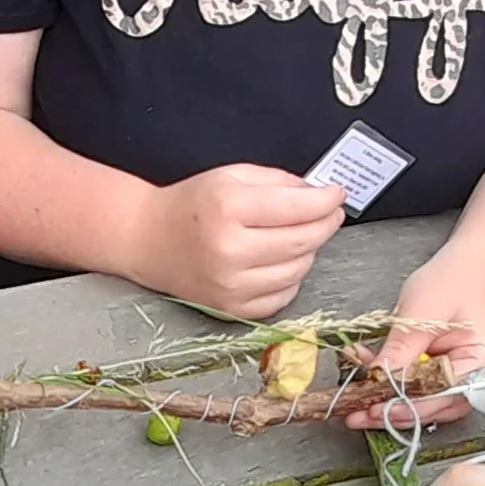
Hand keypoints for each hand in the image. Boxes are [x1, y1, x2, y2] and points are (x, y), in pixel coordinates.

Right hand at [119, 164, 347, 319]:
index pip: (298, 207)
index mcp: (228, 209)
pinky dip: (290, 278)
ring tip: (296, 236)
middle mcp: (229, 251)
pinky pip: (283, 296)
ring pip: (299, 270)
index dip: (327, 200)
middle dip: (325, 223)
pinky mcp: (232, 309)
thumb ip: (279, 182)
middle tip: (329, 213)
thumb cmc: (189, 206)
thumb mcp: (231, 176)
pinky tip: (279, 262)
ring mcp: (231, 286)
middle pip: (304, 241)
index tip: (337, 194)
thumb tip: (320, 195)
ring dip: (307, 251)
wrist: (147, 240)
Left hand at [348, 249, 484, 429]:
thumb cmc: (455, 281)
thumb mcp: (423, 310)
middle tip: (355, 414)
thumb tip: (377, 377)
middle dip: (391, 411)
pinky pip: (416, 390)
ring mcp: (459, 380)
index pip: (441, 395)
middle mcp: (475, 379)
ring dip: (387, 403)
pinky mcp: (442, 377)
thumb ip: (402, 347)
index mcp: (483, 363)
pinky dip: (390, 388)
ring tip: (354, 404)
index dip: (405, 406)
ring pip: (421, 405)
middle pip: (431, 408)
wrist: (468, 270)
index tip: (372, 408)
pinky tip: (365, 379)